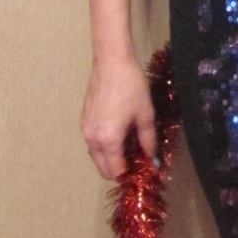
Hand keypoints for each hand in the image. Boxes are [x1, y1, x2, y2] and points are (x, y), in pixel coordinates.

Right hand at [81, 54, 156, 180]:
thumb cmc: (131, 87)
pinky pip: (93, 144)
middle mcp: (92, 139)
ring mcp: (85, 130)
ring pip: (96, 157)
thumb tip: (154, 161)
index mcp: (108, 140)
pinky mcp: (83, 121)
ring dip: (110, 158)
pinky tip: (118, 136)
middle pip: (103, 169)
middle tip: (136, 160)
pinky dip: (104, 147)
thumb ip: (148, 142)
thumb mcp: (145, 115)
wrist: (112, 63)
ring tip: (129, 146)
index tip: (143, 168)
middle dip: (119, 169)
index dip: (130, 174)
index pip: (116, 171)